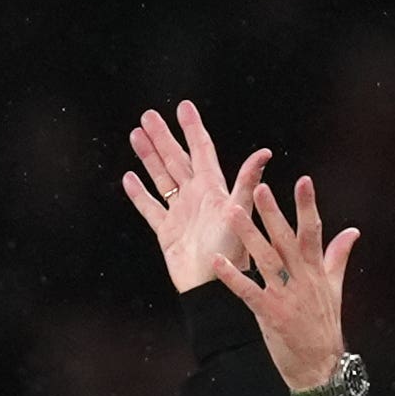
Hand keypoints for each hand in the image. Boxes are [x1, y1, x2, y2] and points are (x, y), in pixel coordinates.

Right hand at [122, 100, 269, 294]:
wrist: (212, 288)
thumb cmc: (230, 253)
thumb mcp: (240, 213)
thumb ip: (246, 183)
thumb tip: (264, 153)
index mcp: (213, 188)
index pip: (201, 150)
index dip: (192, 128)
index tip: (183, 106)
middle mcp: (196, 197)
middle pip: (176, 159)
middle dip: (162, 137)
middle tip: (148, 115)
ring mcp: (180, 213)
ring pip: (161, 178)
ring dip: (149, 157)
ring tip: (136, 135)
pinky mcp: (167, 232)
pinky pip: (151, 208)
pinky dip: (139, 194)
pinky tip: (129, 178)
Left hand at [212, 174, 361, 395]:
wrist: (321, 366)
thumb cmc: (324, 327)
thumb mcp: (335, 288)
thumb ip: (338, 256)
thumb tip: (352, 231)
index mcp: (315, 270)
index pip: (312, 231)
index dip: (307, 205)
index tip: (303, 180)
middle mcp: (301, 279)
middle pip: (286, 240)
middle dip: (273, 213)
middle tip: (260, 188)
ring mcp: (285, 296)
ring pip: (265, 259)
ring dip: (248, 235)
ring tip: (232, 212)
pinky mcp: (270, 314)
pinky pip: (248, 291)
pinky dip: (232, 277)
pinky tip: (218, 262)